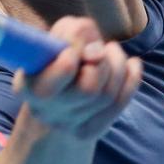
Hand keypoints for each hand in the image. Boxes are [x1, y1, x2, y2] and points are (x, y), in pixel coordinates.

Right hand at [12, 16, 143, 140]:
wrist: (49, 100)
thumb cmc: (50, 59)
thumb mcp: (52, 39)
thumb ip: (71, 33)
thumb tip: (96, 48)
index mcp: (31, 87)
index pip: (66, 69)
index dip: (78, 49)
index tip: (77, 45)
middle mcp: (48, 111)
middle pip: (90, 88)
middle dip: (100, 61)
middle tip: (98, 46)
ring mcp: (70, 125)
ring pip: (107, 95)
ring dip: (117, 64)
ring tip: (111, 49)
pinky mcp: (91, 130)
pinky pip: (121, 103)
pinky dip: (131, 78)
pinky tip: (131, 64)